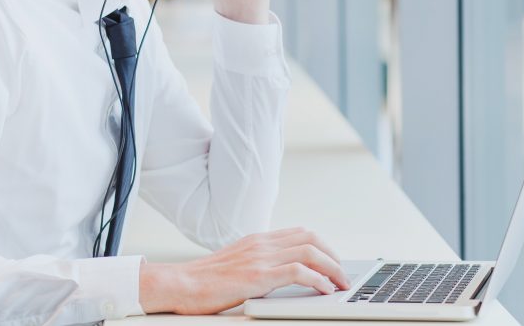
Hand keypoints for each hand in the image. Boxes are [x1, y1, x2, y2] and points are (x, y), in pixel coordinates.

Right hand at [139, 227, 349, 313]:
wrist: (180, 284)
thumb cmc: (203, 280)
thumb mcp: (235, 263)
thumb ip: (256, 262)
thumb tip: (276, 272)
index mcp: (257, 240)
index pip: (299, 233)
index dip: (322, 246)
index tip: (333, 262)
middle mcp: (261, 243)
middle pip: (310, 238)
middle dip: (333, 255)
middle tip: (343, 273)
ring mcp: (260, 258)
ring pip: (309, 251)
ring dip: (331, 267)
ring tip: (341, 283)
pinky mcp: (258, 275)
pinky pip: (298, 271)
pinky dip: (317, 279)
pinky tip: (324, 289)